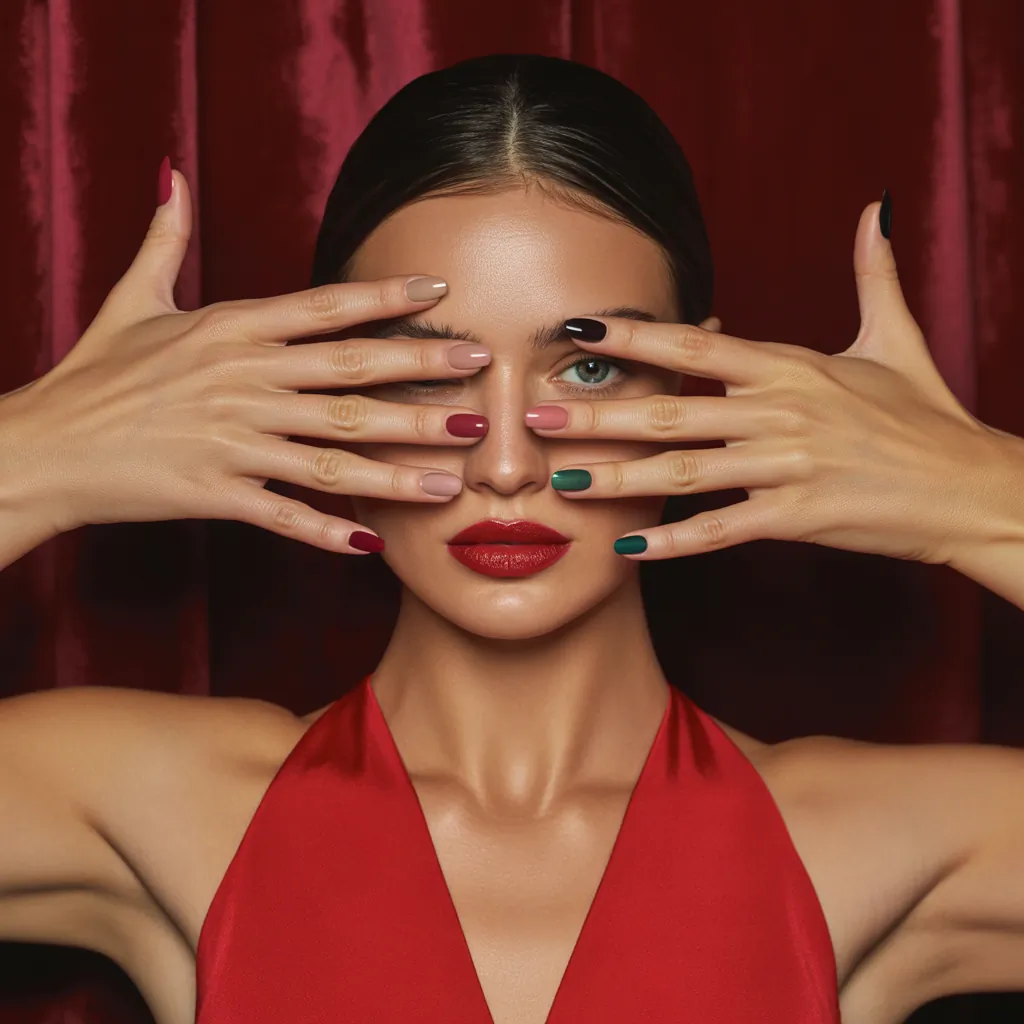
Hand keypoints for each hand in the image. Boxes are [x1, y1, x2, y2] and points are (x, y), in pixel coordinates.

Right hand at [0, 168, 490, 553]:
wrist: (42, 445)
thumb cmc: (93, 373)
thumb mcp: (132, 299)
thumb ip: (165, 239)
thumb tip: (170, 174)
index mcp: (231, 330)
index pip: (325, 308)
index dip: (386, 298)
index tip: (439, 292)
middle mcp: (242, 381)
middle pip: (350, 377)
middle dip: (421, 374)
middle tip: (480, 374)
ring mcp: (231, 439)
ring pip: (334, 454)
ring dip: (400, 467)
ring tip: (455, 474)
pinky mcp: (215, 492)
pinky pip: (284, 514)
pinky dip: (328, 532)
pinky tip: (374, 545)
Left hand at [526, 199, 1010, 563]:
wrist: (970, 486)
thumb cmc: (927, 415)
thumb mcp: (896, 337)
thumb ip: (873, 272)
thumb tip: (875, 208)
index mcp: (792, 365)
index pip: (697, 343)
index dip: (634, 335)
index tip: (578, 330)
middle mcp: (781, 410)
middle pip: (672, 409)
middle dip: (599, 411)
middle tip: (536, 414)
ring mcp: (787, 465)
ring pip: (685, 472)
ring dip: (618, 478)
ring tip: (565, 481)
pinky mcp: (797, 516)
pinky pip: (721, 530)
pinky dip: (673, 542)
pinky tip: (627, 548)